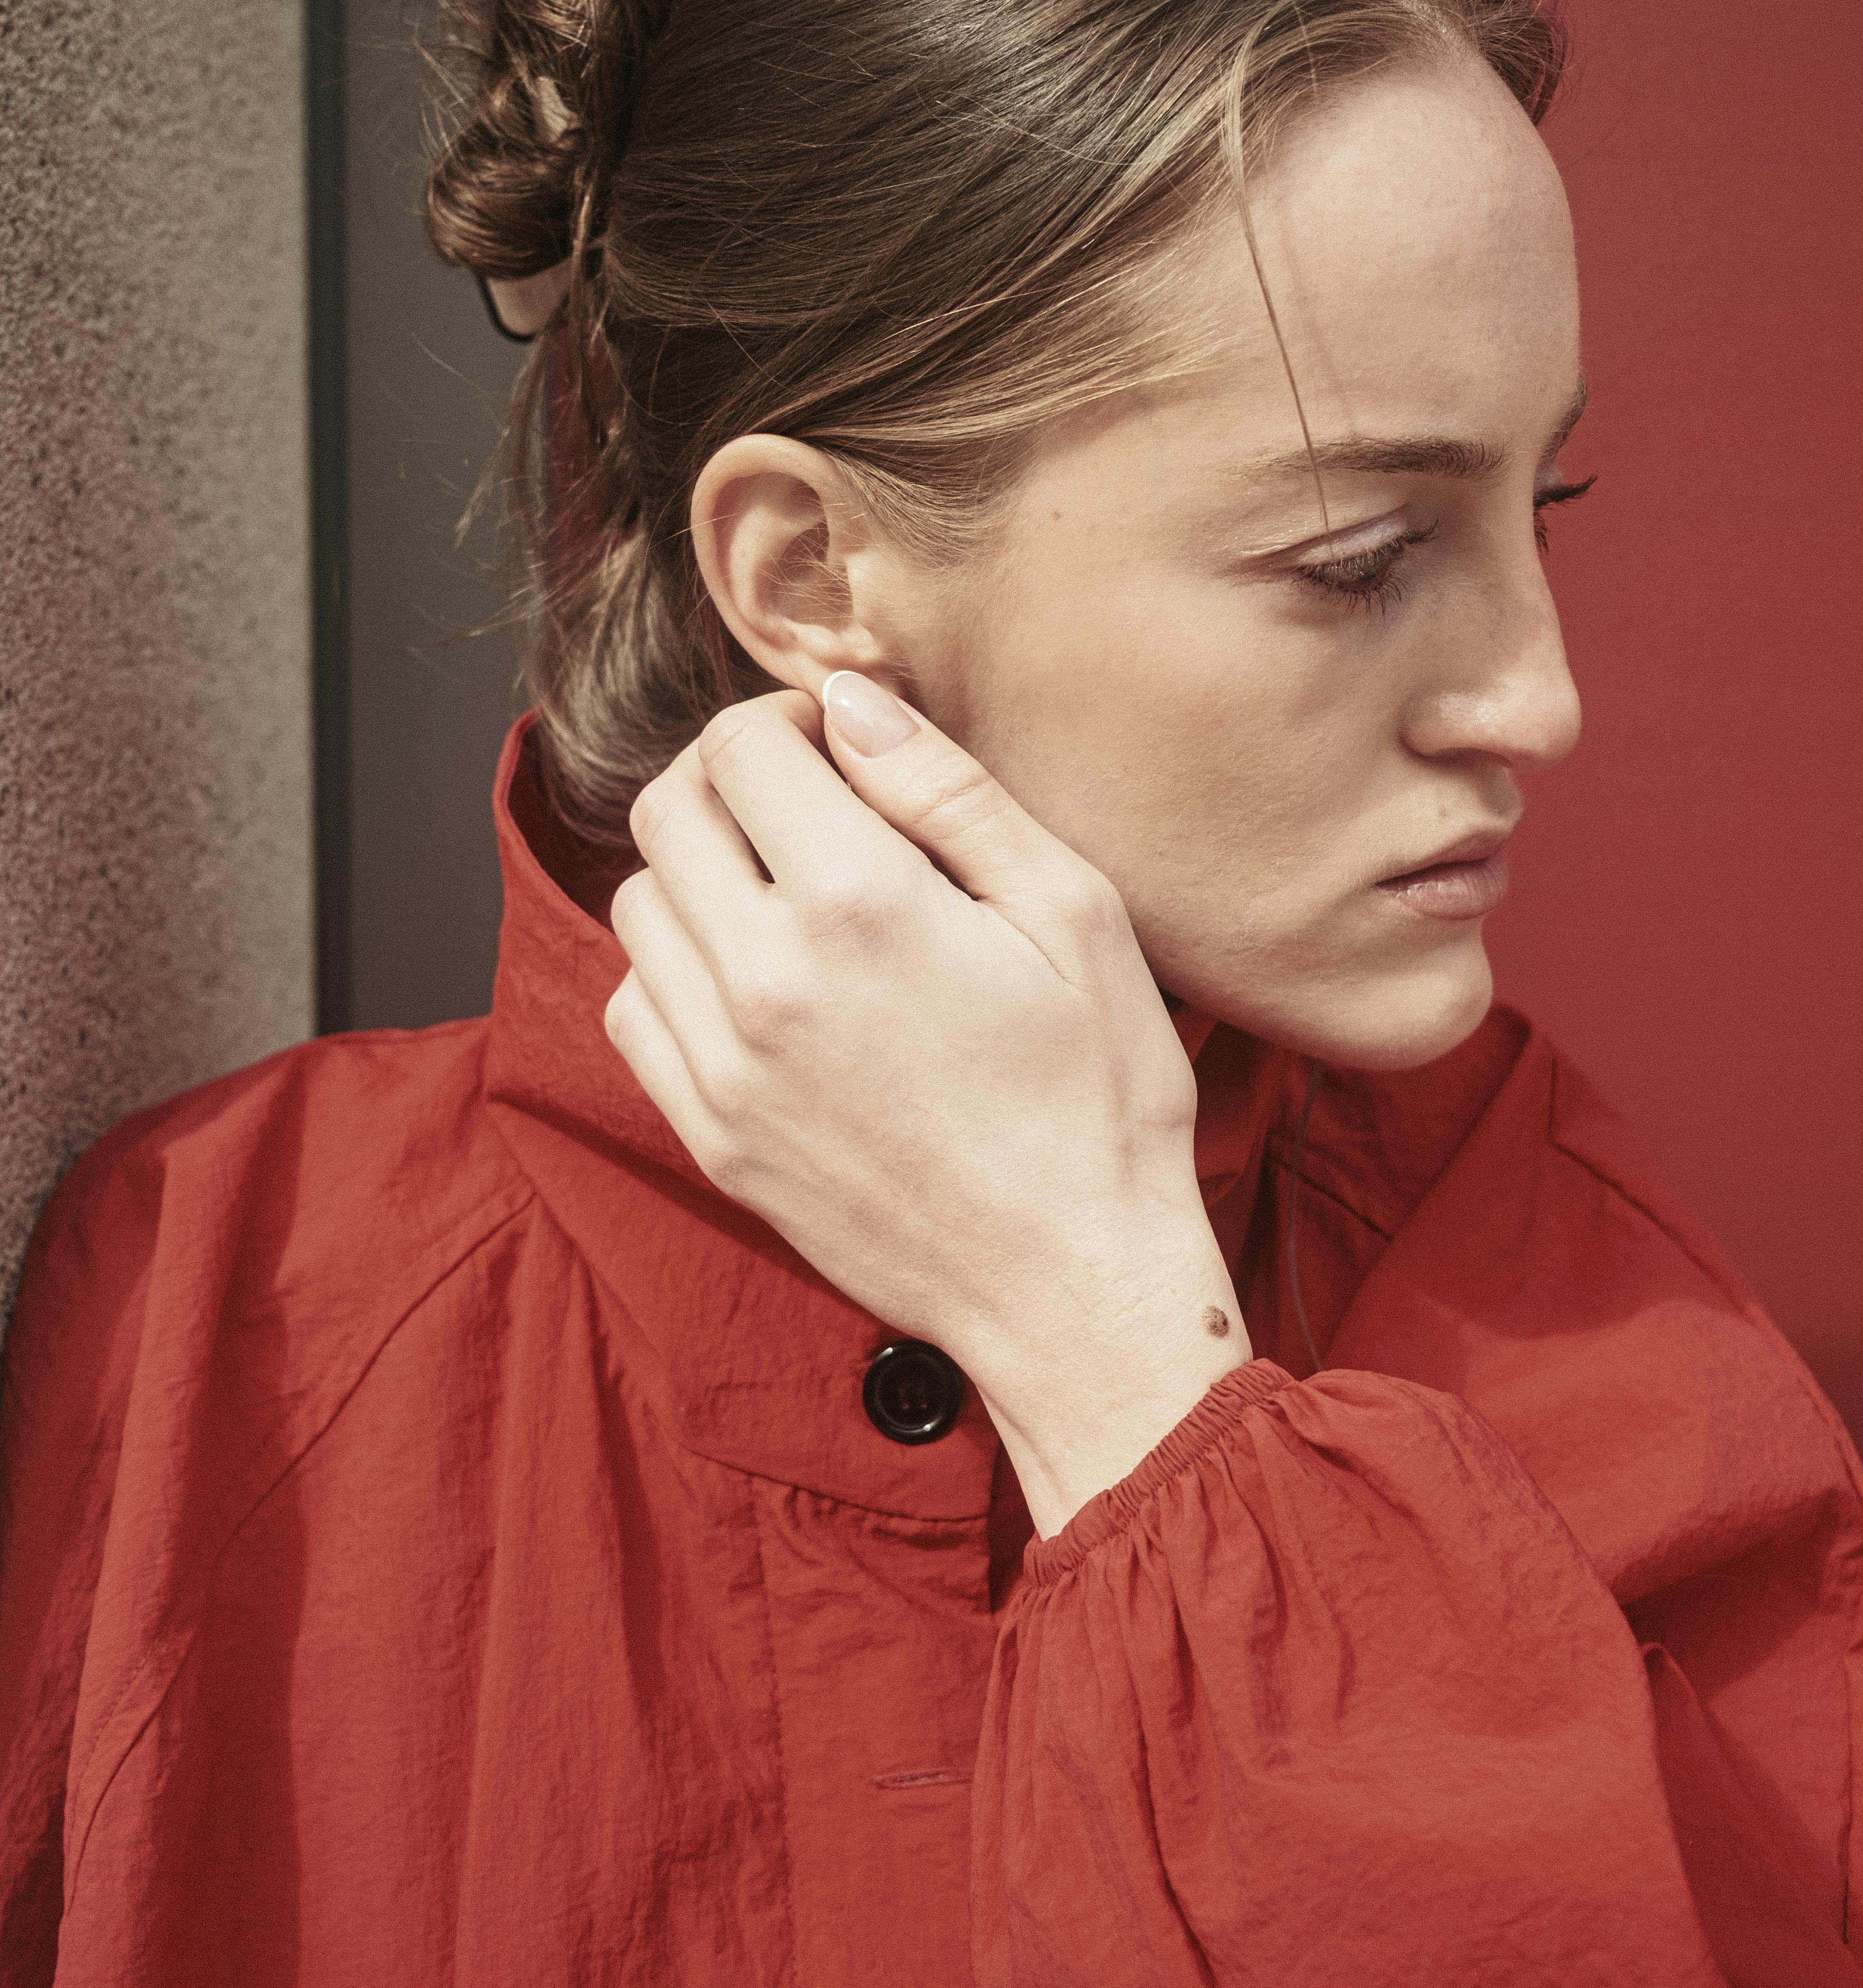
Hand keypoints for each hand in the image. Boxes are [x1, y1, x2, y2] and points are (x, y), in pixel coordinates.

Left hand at [605, 676, 1250, 1534]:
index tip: (842, 746)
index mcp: (858, 905)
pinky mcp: (712, 1138)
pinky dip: (676, 972)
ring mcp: (723, 1068)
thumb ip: (949, 791)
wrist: (1074, 1286)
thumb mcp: (1074, 913)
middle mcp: (764, 979)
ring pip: (638, 907)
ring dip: (698, 873)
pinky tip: (758, 984)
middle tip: (804, 800)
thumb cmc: (1100, 1100)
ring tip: (787, 896)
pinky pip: (635, 1010)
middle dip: (728, 778)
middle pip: (667, 813)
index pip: (741, 747)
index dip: (790, 719)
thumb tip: (850, 701)